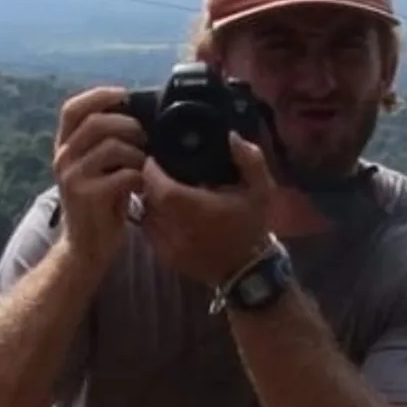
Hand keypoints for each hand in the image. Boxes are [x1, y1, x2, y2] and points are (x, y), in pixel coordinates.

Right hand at [50, 87, 147, 265]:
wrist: (85, 248)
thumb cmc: (99, 204)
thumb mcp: (95, 169)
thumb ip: (105, 143)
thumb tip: (139, 116)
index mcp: (64, 147)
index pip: (73, 108)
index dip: (99, 95)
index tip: (125, 95)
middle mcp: (63, 158)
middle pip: (98, 122)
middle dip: (130, 126)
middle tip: (145, 140)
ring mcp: (73, 177)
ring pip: (114, 146)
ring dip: (138, 154)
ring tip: (143, 167)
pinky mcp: (87, 196)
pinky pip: (124, 174)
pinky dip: (140, 177)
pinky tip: (141, 187)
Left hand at [138, 133, 283, 288]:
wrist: (248, 270)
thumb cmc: (252, 225)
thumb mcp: (261, 190)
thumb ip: (250, 159)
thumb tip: (231, 136)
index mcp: (198, 210)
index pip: (159, 187)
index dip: (151, 171)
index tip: (155, 158)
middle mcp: (179, 230)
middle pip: (147, 200)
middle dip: (148, 183)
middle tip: (155, 170)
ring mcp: (169, 247)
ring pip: (144, 216)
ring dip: (148, 201)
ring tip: (159, 189)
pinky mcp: (166, 258)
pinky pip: (148, 233)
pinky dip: (152, 219)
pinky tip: (166, 212)